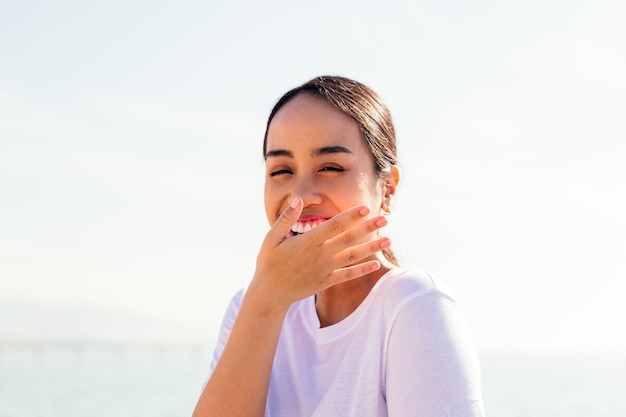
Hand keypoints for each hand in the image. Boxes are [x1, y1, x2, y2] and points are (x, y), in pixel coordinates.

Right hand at [250, 196, 390, 311]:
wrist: (269, 293)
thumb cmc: (269, 262)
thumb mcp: (271, 238)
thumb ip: (286, 218)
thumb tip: (299, 200)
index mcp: (307, 242)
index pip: (333, 226)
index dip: (350, 217)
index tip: (365, 208)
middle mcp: (319, 256)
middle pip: (348, 239)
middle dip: (367, 228)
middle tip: (384, 218)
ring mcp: (324, 270)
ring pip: (352, 257)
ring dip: (371, 248)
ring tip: (388, 240)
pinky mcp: (326, 282)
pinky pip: (347, 276)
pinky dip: (362, 270)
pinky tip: (376, 264)